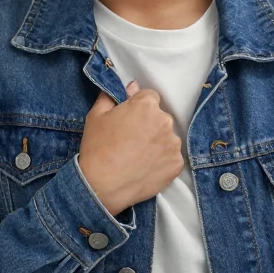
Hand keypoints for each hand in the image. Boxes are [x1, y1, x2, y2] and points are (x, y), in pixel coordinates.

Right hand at [78, 81, 184, 215]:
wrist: (102, 185)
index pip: (149, 97)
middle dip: (149, 124)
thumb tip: (130, 87)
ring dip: (157, 142)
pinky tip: (145, 166)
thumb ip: (113, 95)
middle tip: (131, 139)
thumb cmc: (97, 147)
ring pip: (167, 137)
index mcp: (146, 105)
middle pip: (160, 117)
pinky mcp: (177, 164)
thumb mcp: (96, 115)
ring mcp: (173, 144)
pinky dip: (161, 160)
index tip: (128, 120)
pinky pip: (171, 156)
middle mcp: (165, 121)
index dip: (138, 107)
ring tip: (138, 155)